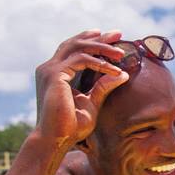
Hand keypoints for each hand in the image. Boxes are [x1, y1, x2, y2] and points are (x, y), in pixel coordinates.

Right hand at [33, 30, 129, 144]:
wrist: (55, 140)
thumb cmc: (70, 126)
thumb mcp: (92, 102)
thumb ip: (103, 87)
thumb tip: (123, 74)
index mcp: (56, 73)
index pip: (74, 49)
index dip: (93, 41)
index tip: (113, 39)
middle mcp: (50, 68)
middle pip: (76, 43)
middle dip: (99, 38)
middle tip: (119, 34)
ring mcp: (50, 70)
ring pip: (78, 46)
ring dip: (102, 47)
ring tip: (121, 53)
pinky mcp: (55, 75)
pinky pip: (81, 60)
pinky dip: (100, 63)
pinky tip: (115, 70)